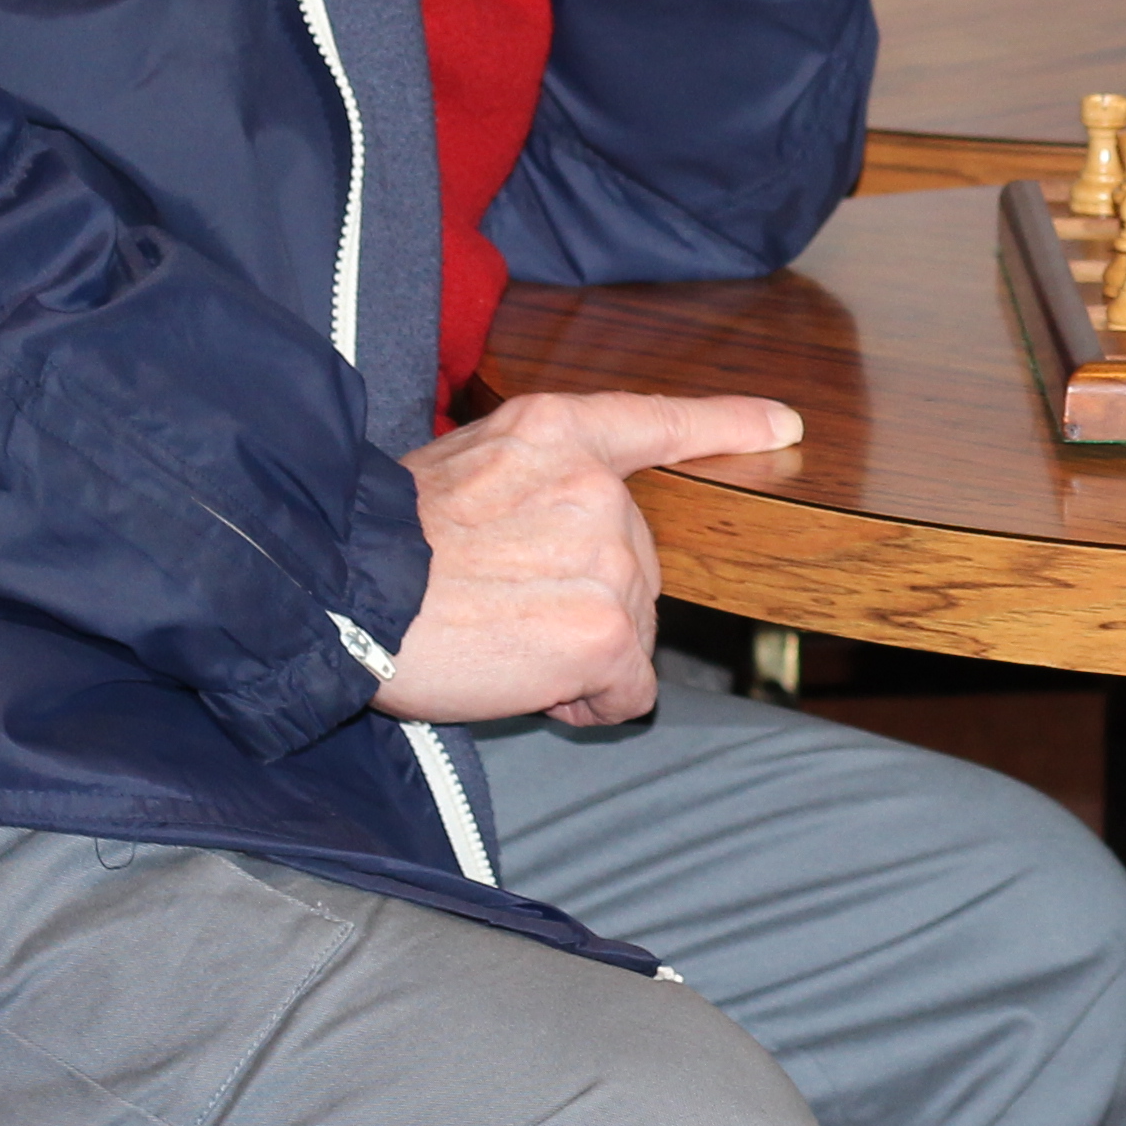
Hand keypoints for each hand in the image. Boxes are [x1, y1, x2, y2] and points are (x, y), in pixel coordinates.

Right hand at [368, 384, 796, 726]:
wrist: (341, 593)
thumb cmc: (381, 545)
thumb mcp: (462, 467)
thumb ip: (534, 481)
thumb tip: (576, 533)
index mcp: (557, 431)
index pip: (658, 422)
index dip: (729, 423)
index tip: (784, 424)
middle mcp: (597, 488)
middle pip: (638, 564)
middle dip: (587, 599)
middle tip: (501, 606)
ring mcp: (610, 559)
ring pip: (633, 629)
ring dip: (582, 653)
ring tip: (501, 643)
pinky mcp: (609, 631)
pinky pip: (629, 688)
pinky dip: (591, 702)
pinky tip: (532, 686)